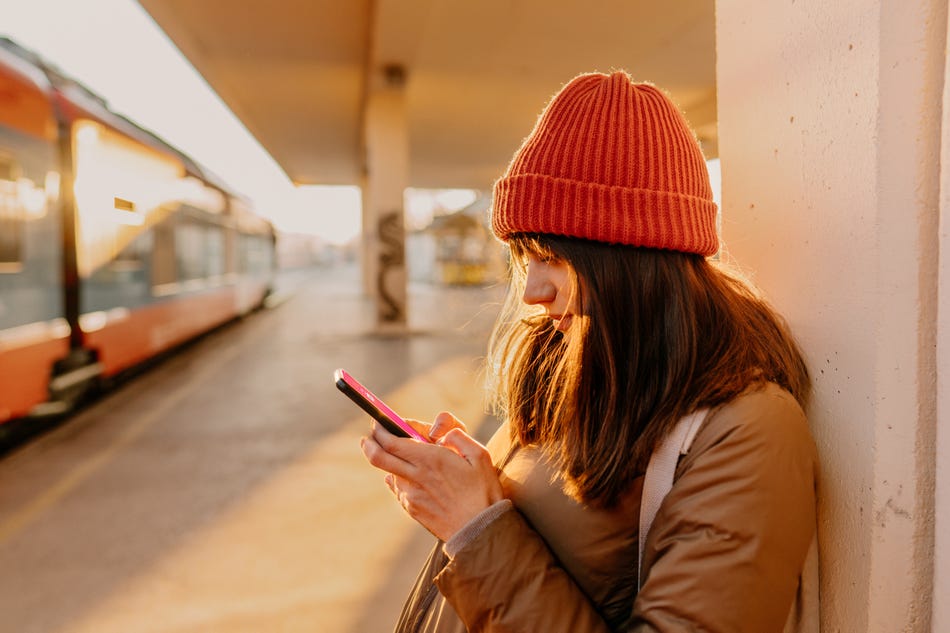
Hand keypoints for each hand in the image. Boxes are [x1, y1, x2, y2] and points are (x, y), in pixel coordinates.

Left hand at [360, 412, 504, 540]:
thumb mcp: (480, 455)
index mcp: (430, 459)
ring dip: (389, 463)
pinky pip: (398, 490)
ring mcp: (411, 495)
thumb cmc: (483, 492)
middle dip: (369, 444)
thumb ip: (458, 436)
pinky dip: (397, 480)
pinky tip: (403, 478)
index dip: (380, 430)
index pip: (392, 441)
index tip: (378, 424)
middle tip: (368, 438)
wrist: (479, 532)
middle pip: (378, 457)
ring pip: (389, 473)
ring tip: (398, 457)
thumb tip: (442, 433)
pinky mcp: (413, 509)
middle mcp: (415, 476)